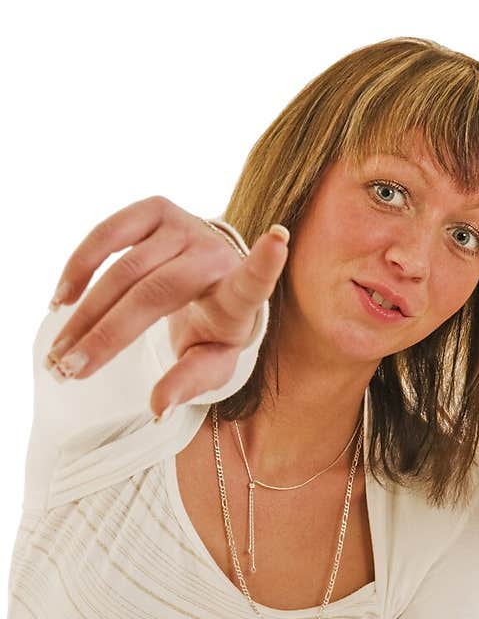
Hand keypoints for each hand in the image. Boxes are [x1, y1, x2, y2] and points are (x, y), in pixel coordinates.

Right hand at [45, 197, 288, 415]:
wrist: (207, 280)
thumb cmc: (212, 329)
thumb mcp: (211, 363)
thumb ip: (189, 383)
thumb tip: (158, 409)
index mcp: (237, 294)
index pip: (254, 281)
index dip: (265, 263)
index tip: (279, 240)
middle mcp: (213, 253)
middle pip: (153, 293)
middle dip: (107, 335)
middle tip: (69, 371)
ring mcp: (184, 226)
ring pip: (122, 270)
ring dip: (84, 313)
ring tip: (58, 353)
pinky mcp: (156, 210)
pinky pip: (108, 235)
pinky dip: (80, 267)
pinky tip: (62, 300)